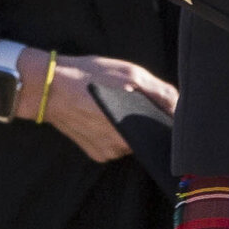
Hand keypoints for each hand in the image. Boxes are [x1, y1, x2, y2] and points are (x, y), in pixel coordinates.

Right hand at [41, 52, 177, 165]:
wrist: (48, 87)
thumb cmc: (89, 76)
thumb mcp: (130, 74)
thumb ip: (160, 92)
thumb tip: (181, 108)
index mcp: (132, 128)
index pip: (164, 134)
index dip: (169, 122)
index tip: (167, 109)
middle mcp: (121, 147)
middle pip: (148, 139)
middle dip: (148, 122)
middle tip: (138, 100)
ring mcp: (107, 152)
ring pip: (132, 142)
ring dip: (131, 127)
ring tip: (119, 105)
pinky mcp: (96, 154)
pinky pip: (116, 145)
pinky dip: (116, 133)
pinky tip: (106, 116)